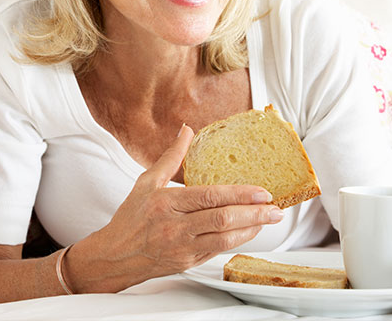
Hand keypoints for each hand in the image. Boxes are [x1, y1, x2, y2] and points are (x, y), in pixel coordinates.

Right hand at [67, 124, 282, 291]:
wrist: (115, 256)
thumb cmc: (131, 217)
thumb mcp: (147, 182)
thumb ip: (171, 156)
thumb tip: (186, 130)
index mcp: (167, 203)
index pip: (210, 197)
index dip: (239, 194)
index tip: (262, 191)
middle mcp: (176, 227)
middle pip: (223, 219)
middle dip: (254, 213)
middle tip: (276, 207)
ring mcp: (183, 247)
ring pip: (225, 239)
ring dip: (252, 228)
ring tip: (270, 218)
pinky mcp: (188, 262)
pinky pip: (218, 251)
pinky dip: (238, 240)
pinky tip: (251, 230)